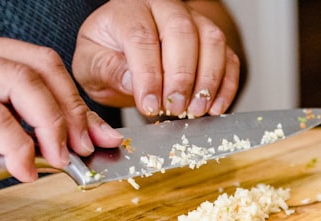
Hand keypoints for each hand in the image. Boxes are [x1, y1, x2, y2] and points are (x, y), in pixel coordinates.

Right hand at [0, 33, 123, 183]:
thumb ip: (36, 129)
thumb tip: (89, 141)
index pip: (45, 64)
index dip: (78, 102)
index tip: (99, 137)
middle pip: (41, 68)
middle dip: (72, 113)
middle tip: (82, 151)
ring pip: (24, 86)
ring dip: (51, 128)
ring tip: (57, 161)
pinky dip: (19, 148)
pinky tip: (24, 171)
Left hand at [73, 0, 244, 117]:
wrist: (126, 55)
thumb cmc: (108, 57)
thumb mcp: (92, 65)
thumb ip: (107, 70)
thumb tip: (133, 83)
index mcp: (129, 9)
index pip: (141, 37)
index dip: (148, 75)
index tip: (149, 106)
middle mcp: (164, 8)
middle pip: (182, 32)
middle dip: (181, 76)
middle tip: (175, 108)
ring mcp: (194, 20)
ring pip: (212, 40)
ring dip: (208, 80)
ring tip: (195, 111)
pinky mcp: (212, 41)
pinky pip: (228, 57)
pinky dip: (226, 85)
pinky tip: (214, 108)